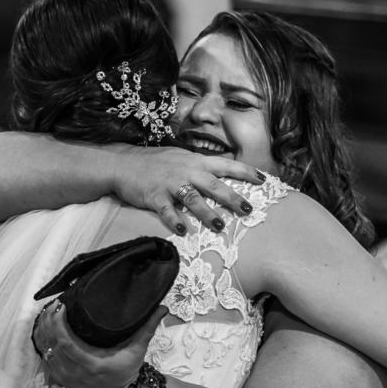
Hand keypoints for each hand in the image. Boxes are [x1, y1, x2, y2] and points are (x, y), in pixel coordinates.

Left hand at [31, 300, 165, 387]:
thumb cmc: (127, 368)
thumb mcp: (138, 350)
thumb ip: (147, 328)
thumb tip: (162, 308)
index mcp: (93, 365)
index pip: (67, 344)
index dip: (58, 324)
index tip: (60, 306)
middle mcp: (76, 374)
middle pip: (53, 345)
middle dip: (49, 322)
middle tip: (53, 304)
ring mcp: (66, 378)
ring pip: (46, 351)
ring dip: (43, 330)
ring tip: (47, 312)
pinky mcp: (59, 379)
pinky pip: (44, 358)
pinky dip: (42, 342)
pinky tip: (43, 328)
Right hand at [110, 145, 261, 235]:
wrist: (122, 164)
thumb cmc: (154, 162)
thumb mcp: (180, 157)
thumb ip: (199, 166)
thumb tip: (221, 173)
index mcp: (195, 161)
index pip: (225, 164)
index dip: (245, 171)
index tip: (264, 180)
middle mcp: (185, 171)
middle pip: (213, 184)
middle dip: (232, 198)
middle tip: (249, 210)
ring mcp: (170, 184)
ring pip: (192, 199)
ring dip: (207, 213)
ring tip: (220, 226)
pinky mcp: (154, 196)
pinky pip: (166, 210)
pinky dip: (175, 221)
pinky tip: (183, 230)